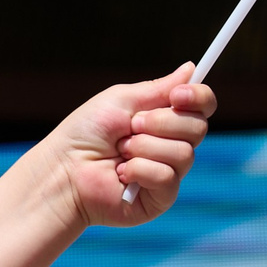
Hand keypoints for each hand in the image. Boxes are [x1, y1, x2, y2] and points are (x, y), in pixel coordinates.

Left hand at [52, 64, 216, 226]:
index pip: (203, 106)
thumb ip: (159, 88)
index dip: (199, 98)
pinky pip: (168, 177)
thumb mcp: (121, 100)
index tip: (178, 95)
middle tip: (130, 127)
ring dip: (144, 147)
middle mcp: (172, 145)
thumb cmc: (85, 133)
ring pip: (183, 153)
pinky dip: (140, 170)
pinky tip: (121, 174)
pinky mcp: (161, 198)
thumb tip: (191, 69)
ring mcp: (168, 172)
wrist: (63, 168)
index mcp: (166, 120)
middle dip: (160, 123)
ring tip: (120, 152)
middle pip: (198, 127)